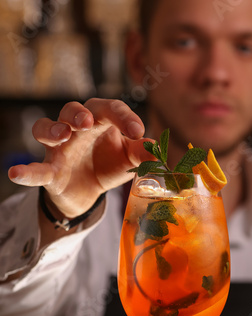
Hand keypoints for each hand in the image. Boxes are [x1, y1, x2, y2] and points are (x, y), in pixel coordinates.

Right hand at [8, 99, 151, 217]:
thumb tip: (157, 150)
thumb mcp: (129, 161)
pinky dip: (26, 171)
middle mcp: (76, 129)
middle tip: (88, 121)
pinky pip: (36, 168)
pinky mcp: (49, 169)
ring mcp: (59, 148)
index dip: (124, 118)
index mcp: (100, 121)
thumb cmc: (108, 165)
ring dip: (53, 129)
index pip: (110, 110)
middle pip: (73, 110)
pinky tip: (15, 174)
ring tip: (63, 134)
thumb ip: (142, 154)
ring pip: (46, 128)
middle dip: (79, 113)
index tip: (138, 132)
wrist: (88, 191)